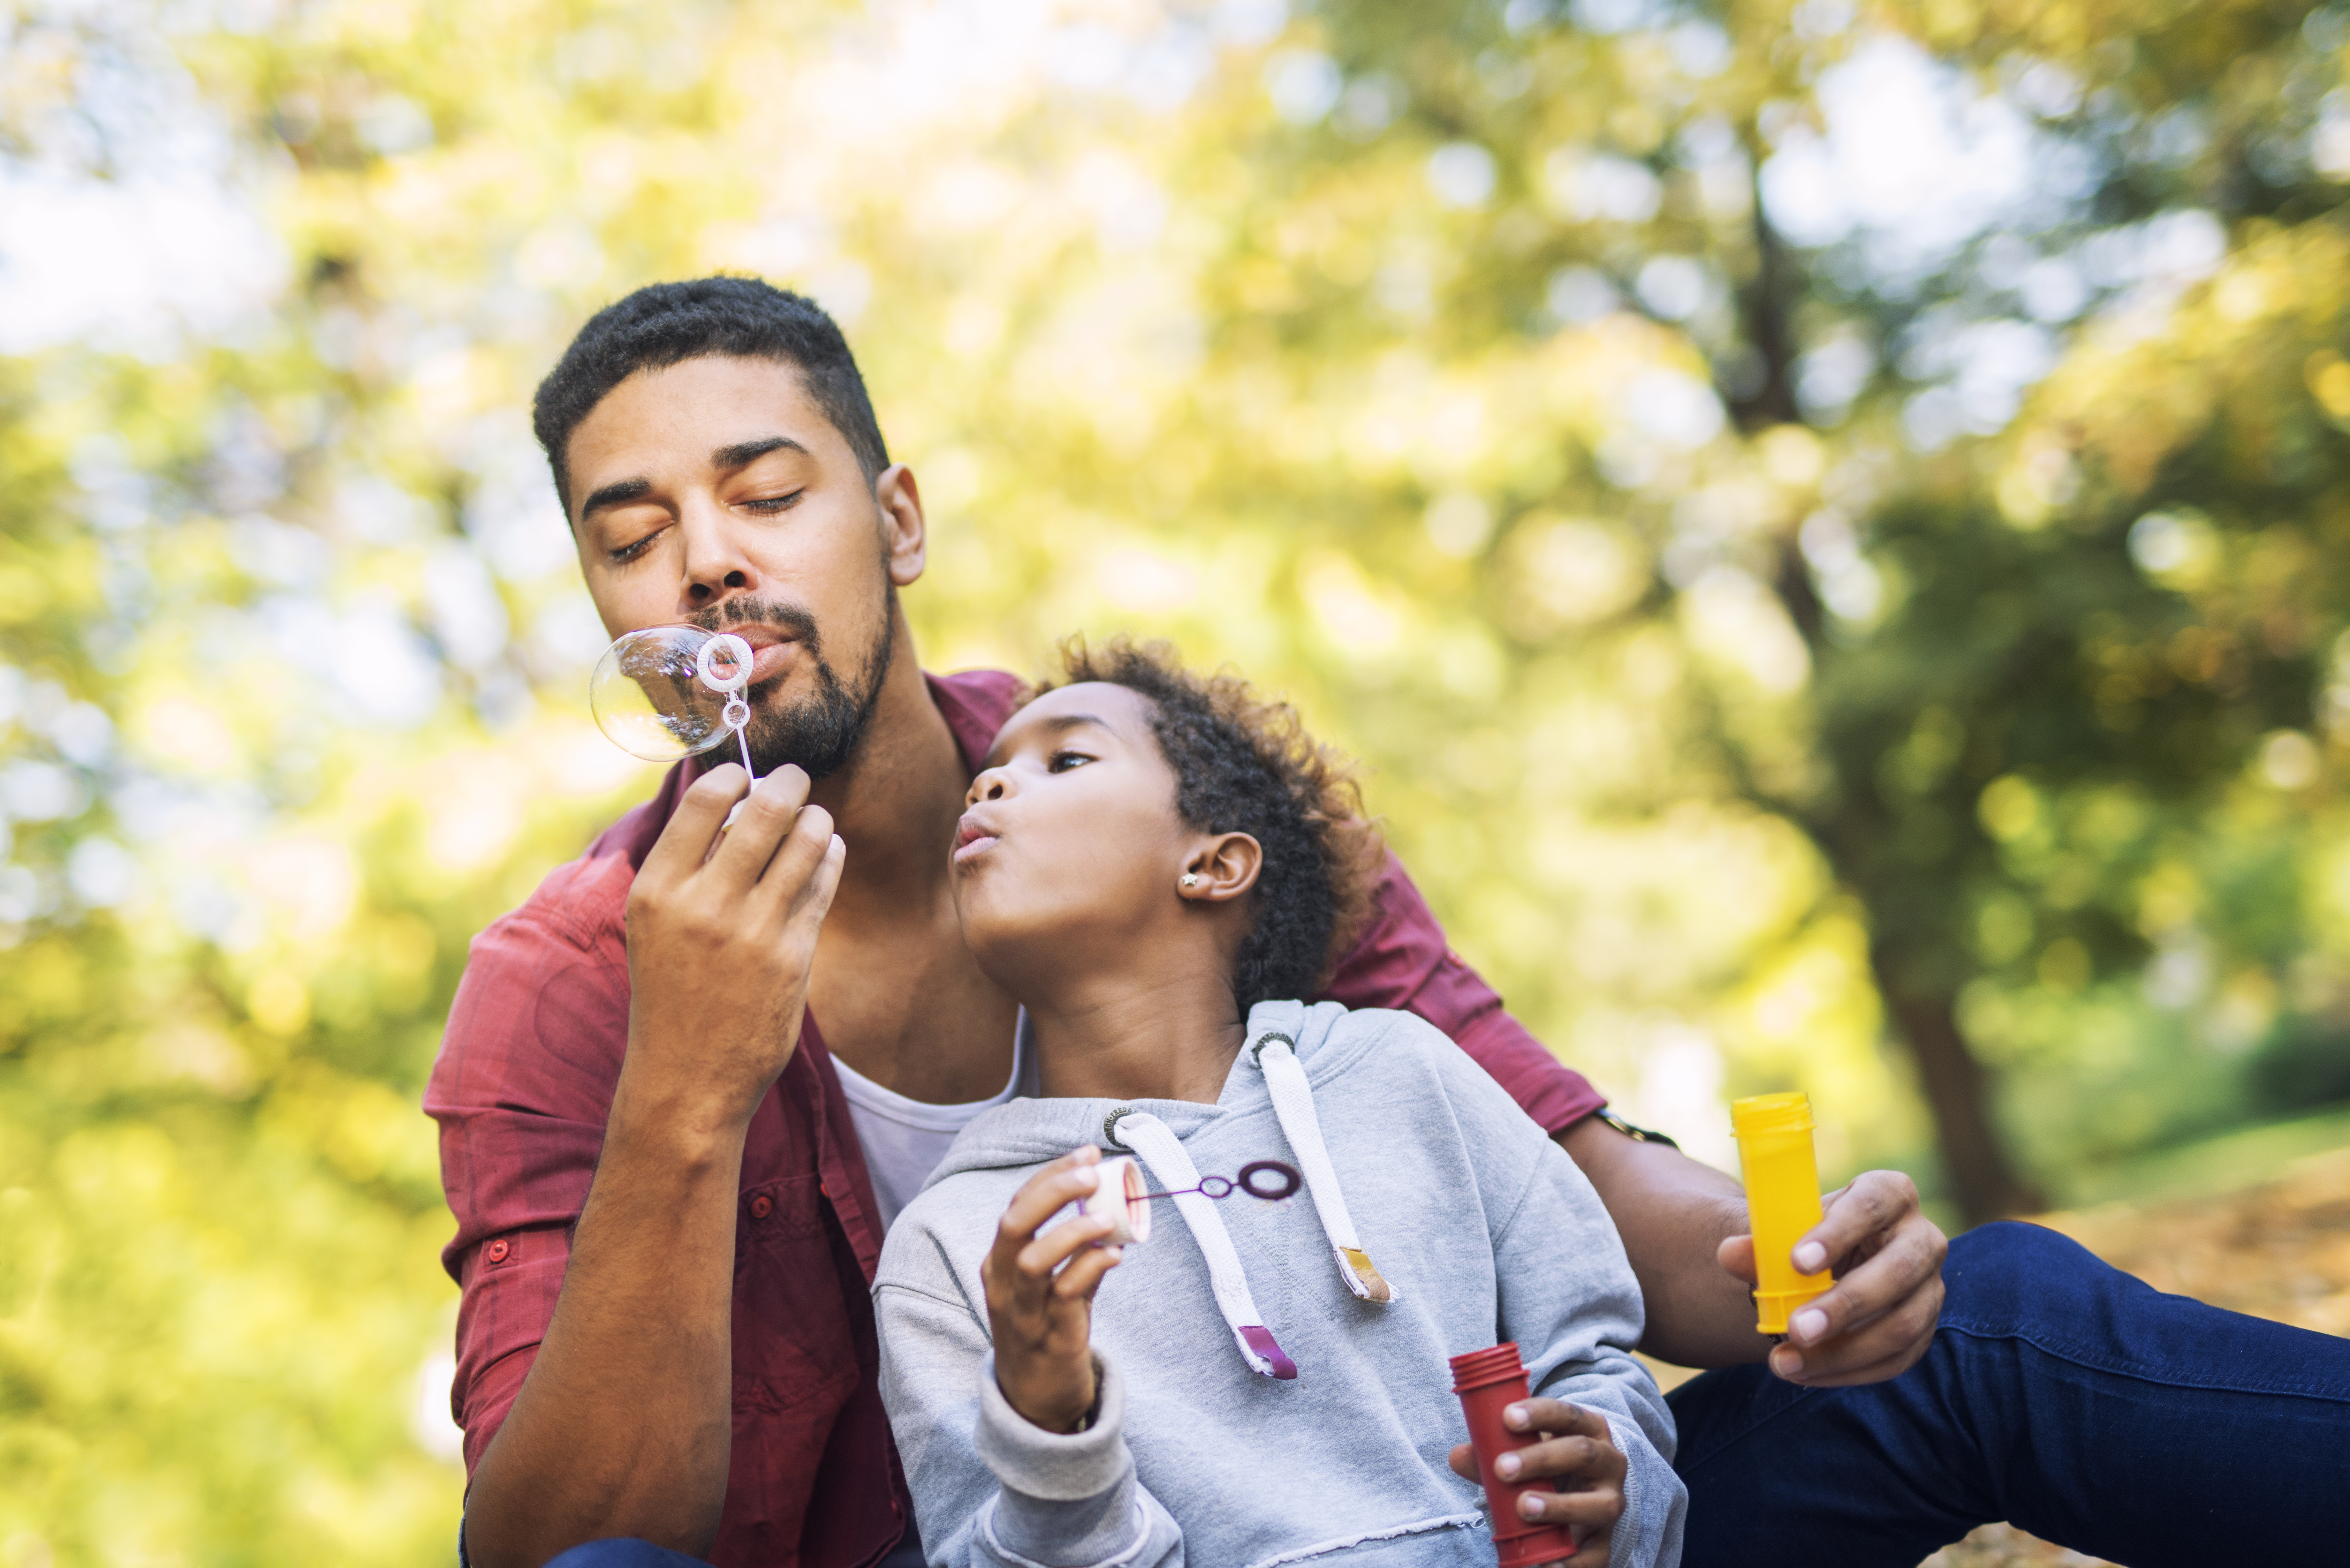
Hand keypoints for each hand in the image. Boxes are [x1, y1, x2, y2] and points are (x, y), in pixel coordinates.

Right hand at [620, 763, 845, 1129]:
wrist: (686, 1079)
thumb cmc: (672, 992)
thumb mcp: (656, 924)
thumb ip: (685, 865)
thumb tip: (730, 801)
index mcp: (657, 889)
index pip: (705, 798)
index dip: (734, 775)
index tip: (747, 776)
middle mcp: (703, 903)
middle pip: (765, 808)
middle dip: (789, 783)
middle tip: (795, 780)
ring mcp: (752, 929)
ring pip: (806, 840)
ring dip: (816, 820)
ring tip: (814, 821)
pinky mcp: (792, 955)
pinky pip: (822, 884)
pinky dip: (829, 858)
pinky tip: (827, 854)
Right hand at [983, 1147, 1125, 1432]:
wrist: (1036, 1399)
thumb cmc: (1045, 1328)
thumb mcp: (1052, 1284)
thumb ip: (1075, 1248)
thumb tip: (1111, 1206)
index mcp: (999, 1263)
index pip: (1017, 1205)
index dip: (1051, 1175)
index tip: (1087, 1153)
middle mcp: (1003, 1284)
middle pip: (1014, 1225)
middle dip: (1052, 1191)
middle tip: (1090, 1171)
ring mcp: (1023, 1312)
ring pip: (1034, 1262)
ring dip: (1071, 1232)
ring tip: (1106, 1217)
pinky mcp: (1049, 1338)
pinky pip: (1065, 1296)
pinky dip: (1090, 1269)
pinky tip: (1114, 1256)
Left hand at [1446, 1398, 1626, 1564]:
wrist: (1585, 1494)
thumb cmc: (1547, 1465)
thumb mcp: (1524, 1451)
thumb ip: (1491, 1453)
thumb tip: (1457, 1456)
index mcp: (1588, 1428)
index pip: (1566, 1414)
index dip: (1539, 1413)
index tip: (1507, 1418)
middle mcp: (1608, 1461)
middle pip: (1581, 1453)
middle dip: (1541, 1459)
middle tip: (1502, 1469)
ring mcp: (1611, 1501)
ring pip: (1598, 1503)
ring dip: (1559, 1505)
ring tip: (1523, 1507)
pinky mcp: (1607, 1539)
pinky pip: (1597, 1553)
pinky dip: (1573, 1562)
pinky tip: (1546, 1564)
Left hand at [1718, 1168, 1946, 1385]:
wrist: (1826, 1264)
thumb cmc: (1808, 1236)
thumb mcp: (1785, 1231)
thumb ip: (1760, 1241)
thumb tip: (1730, 1253)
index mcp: (1889, 1193)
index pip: (1872, 1205)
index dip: (1837, 1232)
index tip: (1797, 1262)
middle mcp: (1922, 1238)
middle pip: (1899, 1270)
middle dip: (1845, 1304)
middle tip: (1795, 1328)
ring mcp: (1929, 1288)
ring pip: (1903, 1325)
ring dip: (1842, 1352)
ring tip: (1786, 1362)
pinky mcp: (1924, 1330)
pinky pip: (1896, 1359)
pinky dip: (1848, 1372)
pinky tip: (1805, 1374)